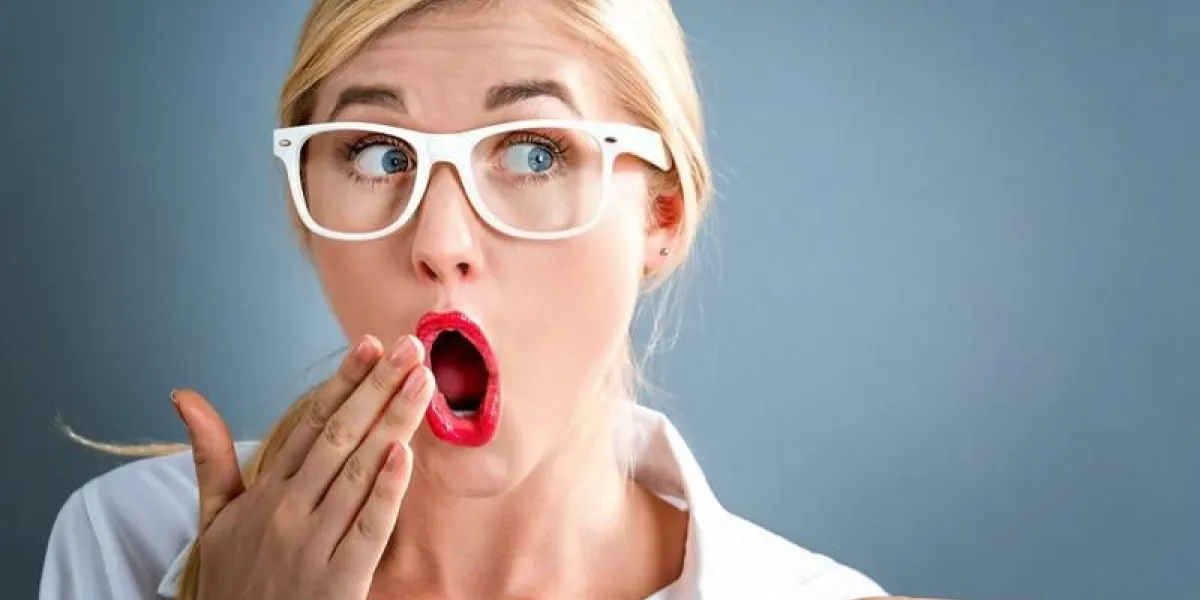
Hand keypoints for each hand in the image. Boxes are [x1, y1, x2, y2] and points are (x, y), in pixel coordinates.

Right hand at [172, 334, 432, 599]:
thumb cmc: (234, 581)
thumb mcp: (213, 519)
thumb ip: (209, 457)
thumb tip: (184, 396)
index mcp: (264, 492)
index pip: (310, 424)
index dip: (343, 382)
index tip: (371, 346)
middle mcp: (287, 511)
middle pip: (339, 437)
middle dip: (377, 389)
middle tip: (410, 349)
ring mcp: (313, 544)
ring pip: (359, 472)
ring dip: (393, 424)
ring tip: (421, 384)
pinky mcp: (339, 580)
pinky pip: (368, 528)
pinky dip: (386, 491)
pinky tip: (405, 454)